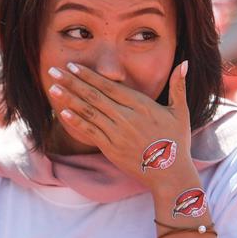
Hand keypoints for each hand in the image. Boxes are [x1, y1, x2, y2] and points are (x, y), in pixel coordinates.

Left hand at [47, 61, 191, 188]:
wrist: (170, 174)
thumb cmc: (176, 142)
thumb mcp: (181, 112)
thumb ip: (178, 86)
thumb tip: (184, 64)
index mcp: (142, 105)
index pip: (110, 86)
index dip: (90, 75)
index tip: (73, 65)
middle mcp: (127, 117)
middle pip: (94, 96)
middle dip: (72, 82)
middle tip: (53, 70)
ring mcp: (117, 133)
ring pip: (89, 112)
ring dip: (69, 99)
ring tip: (52, 87)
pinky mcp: (111, 148)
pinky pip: (90, 132)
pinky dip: (76, 121)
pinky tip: (62, 112)